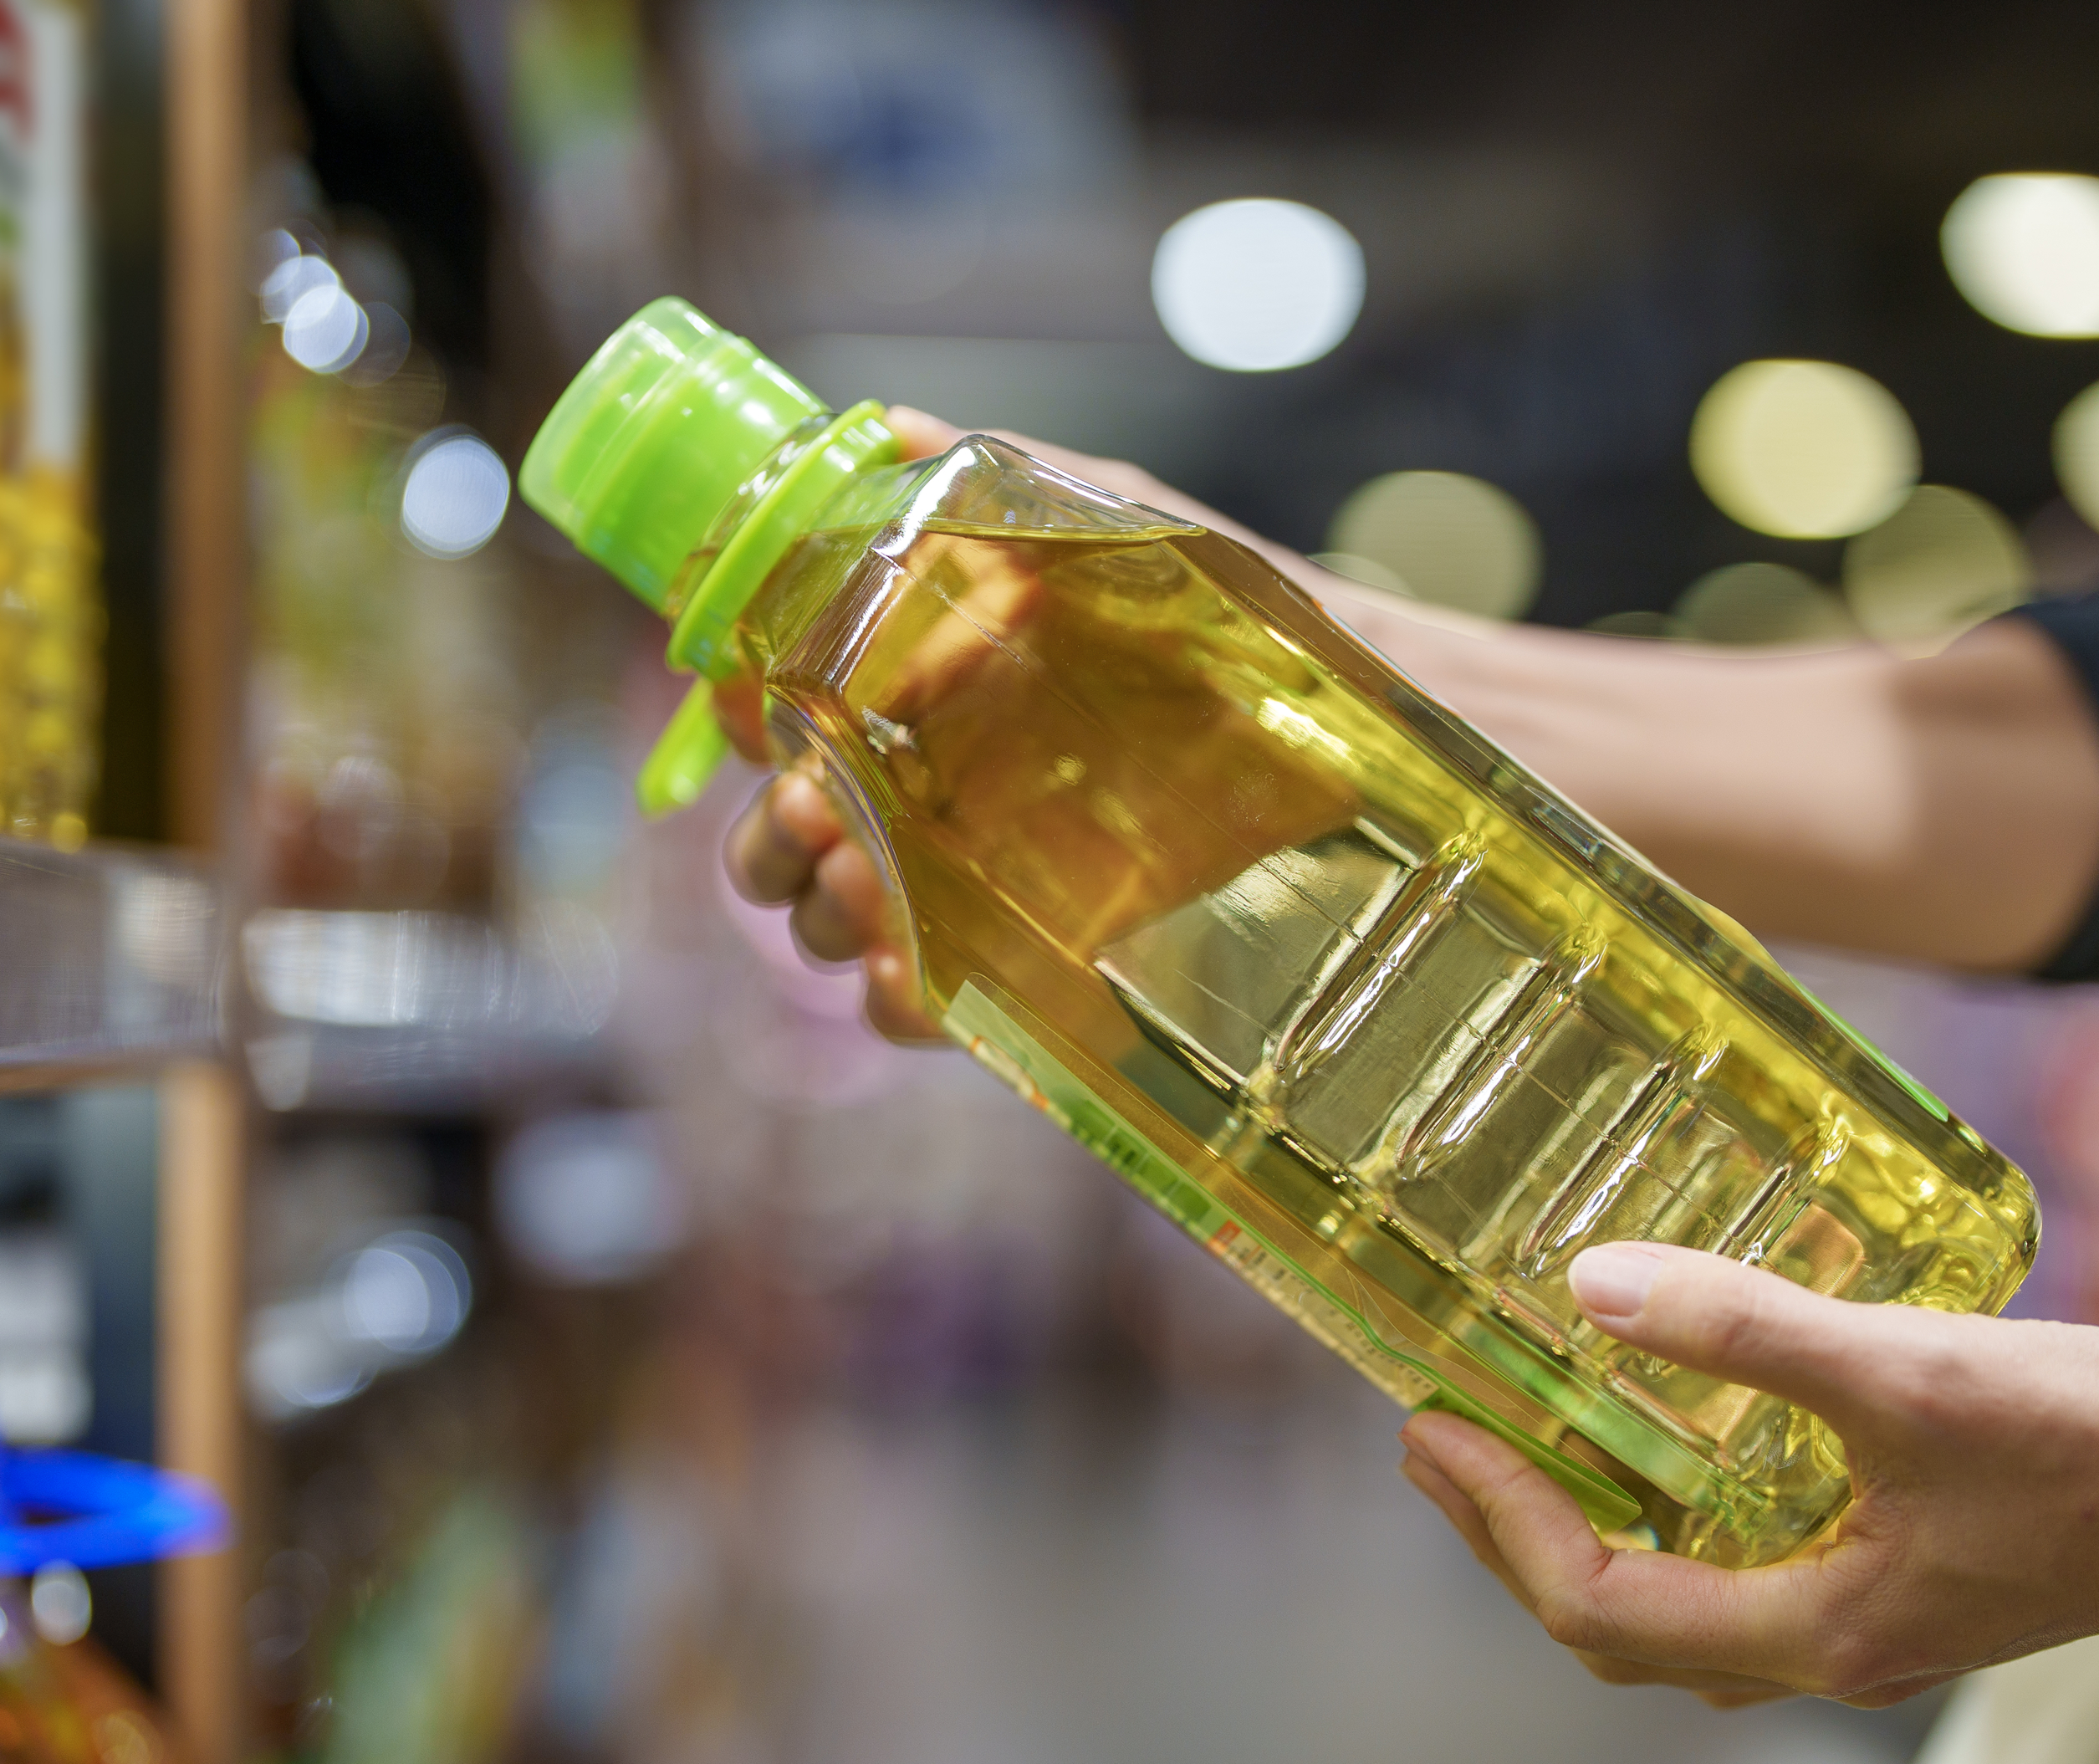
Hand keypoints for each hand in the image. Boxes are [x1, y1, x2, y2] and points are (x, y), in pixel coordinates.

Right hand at [717, 410, 1319, 1043]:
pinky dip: (898, 999)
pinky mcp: (1036, 959)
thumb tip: (887, 428)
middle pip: (788, 834)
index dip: (750, 725)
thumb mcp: (1111, 528)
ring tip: (857, 886)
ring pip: (840, 919)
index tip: (756, 720)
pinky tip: (909, 971)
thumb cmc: (1227, 615)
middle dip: (772, 838)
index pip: (783, 720)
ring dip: (823, 913)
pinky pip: (935, 998)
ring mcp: (975, 880)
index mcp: (921, 690)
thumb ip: (998, 483)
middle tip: (808, 816)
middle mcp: (930, 789)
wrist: (1348, 716)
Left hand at [1396, 1240, 2098, 1706]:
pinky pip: (1756, 1572)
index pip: (1598, 1603)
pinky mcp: (1919, 1577)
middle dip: (1519, 1539)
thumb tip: (1593, 1286)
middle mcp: (1832, 1650)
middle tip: (1451, 1442)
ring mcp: (1878, 1623)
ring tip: (1539, 1442)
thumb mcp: (1911, 1373)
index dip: (1501, 1522)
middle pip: (1623, 1624)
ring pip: (1688, 1608)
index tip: (1439, 1432)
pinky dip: (1687, 1518)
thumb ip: (1749, 1330)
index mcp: (1813, 1632)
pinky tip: (1688, 1439)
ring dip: (1597, 1534)